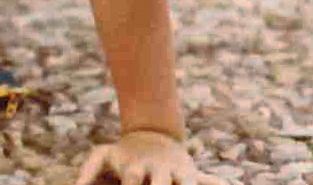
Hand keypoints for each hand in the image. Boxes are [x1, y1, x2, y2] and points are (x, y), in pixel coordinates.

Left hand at [74, 130, 226, 184]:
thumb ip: (85, 173)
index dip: (131, 183)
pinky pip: (206, 181)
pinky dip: (215, 183)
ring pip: (183, 183)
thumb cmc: (122, 154)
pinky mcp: (191, 175)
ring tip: (192, 184)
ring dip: (185, 184)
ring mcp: (176, 173)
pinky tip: (228, 184)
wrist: (154, 133)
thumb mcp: (101, 156)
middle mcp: (157, 172)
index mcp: (135, 169)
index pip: (131, 181)